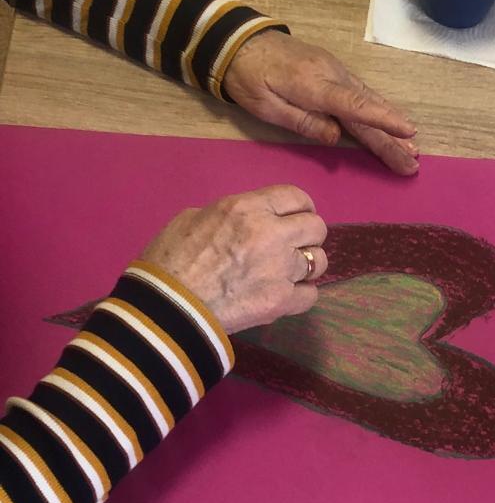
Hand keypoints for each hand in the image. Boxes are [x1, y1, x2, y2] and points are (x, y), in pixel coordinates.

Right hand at [142, 186, 327, 334]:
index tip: (296, 216)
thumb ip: (230, 215)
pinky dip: (300, 294)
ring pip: (318, 261)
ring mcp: (280, 270)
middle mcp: (271, 234)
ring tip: (289, 272)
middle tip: (293, 245)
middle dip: (307, 235)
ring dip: (307, 265)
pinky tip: (284, 295)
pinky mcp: (282, 302)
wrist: (169, 305)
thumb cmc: (171, 258)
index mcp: (247, 208)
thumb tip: (246, 223)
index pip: (295, 197)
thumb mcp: (194, 218)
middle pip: (316, 227)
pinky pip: (310, 294)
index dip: (300, 207)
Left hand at [224, 30, 418, 175]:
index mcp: (314, 86)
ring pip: (369, 101)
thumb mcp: (267, 107)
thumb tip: (336, 137)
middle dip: (393, 138)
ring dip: (391, 126)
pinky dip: (380, 110)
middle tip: (413, 162)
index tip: (408, 134)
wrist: (239, 41)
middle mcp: (332, 75)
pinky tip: (393, 121)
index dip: (383, 121)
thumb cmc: (248, 77)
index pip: (355, 106)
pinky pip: (362, 93)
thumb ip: (303, 122)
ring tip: (412, 147)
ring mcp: (334, 71)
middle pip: (368, 110)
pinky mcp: (333, 71)